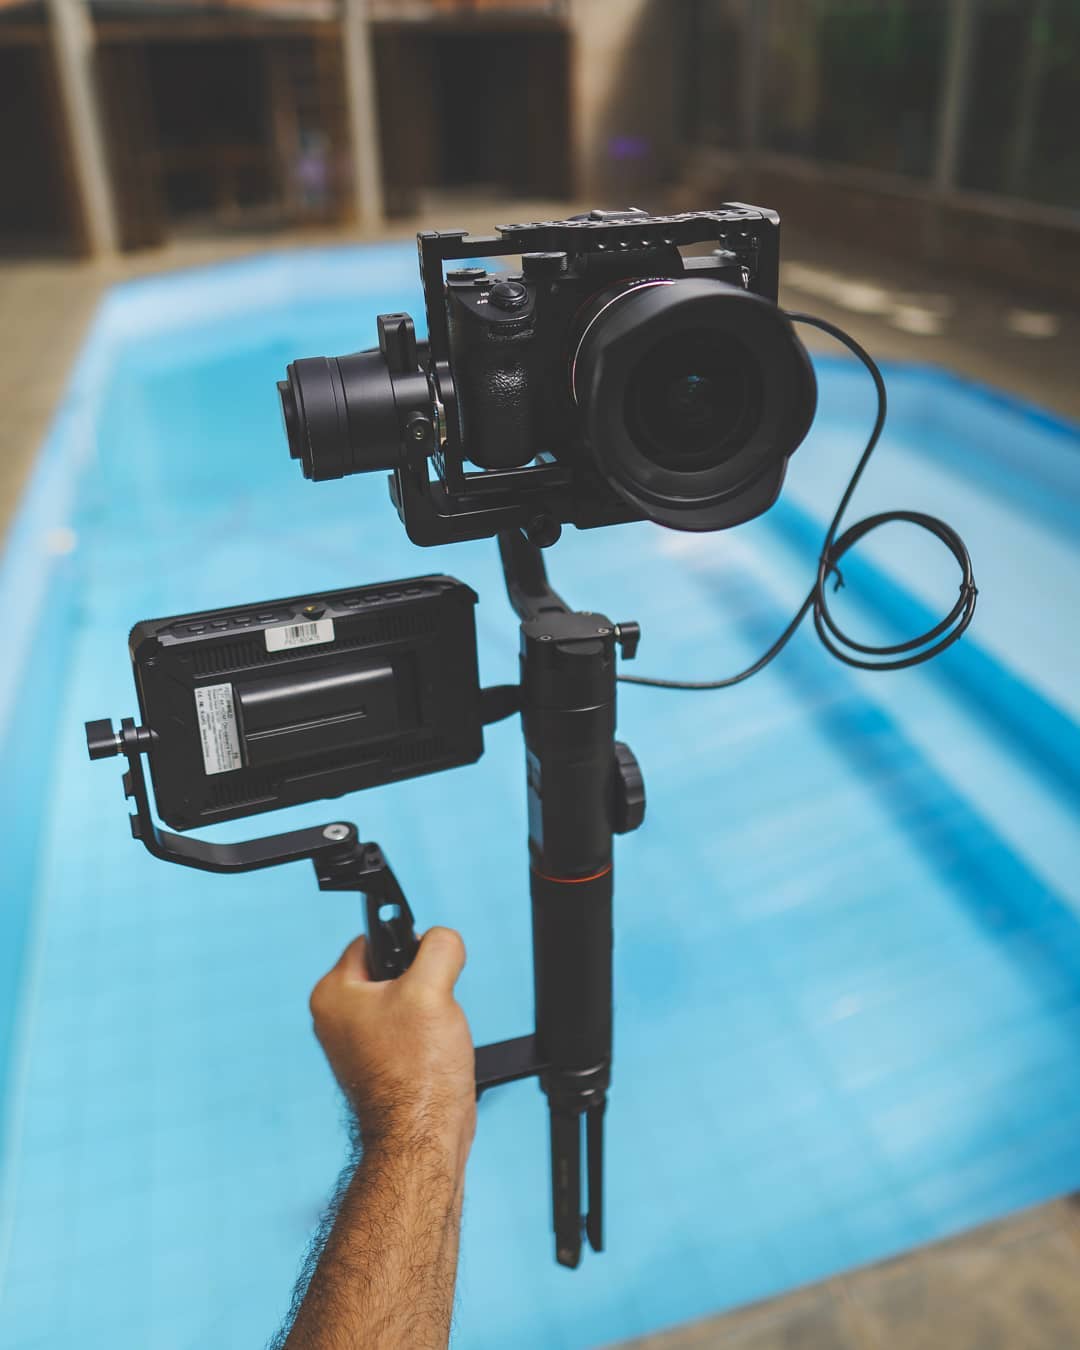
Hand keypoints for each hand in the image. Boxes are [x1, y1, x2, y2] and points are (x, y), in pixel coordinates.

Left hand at [309, 927, 475, 1168]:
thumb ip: (439, 947)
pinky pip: (408, 1029)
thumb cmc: (417, 1073)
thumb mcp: (432, 989)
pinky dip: (428, 1035)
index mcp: (332, 995)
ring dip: (428, 1011)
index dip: (406, 947)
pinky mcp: (378, 1064)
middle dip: (422, 984)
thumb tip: (444, 939)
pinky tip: (434, 1055)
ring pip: (404, 1000)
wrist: (424, 1139)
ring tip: (432, 1037)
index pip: (371, 940)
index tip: (425, 970)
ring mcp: (356, 1044)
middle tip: (430, 1011)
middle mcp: (336, 1019)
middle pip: (390, 970)